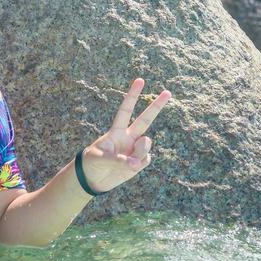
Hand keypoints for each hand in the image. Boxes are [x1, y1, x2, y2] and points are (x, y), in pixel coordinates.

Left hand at [80, 77, 173, 192]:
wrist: (93, 180)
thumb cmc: (92, 163)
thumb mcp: (100, 159)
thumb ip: (119, 160)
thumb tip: (137, 163)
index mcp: (117, 131)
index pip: (126, 110)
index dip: (132, 96)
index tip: (140, 80)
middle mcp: (129, 137)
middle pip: (145, 119)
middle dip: (157, 106)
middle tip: (168, 92)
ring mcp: (135, 149)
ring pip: (145, 145)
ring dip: (139, 152)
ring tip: (128, 162)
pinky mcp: (139, 162)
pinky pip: (145, 160)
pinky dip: (138, 165)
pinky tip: (130, 167)